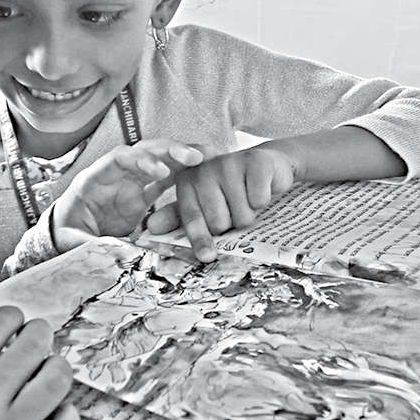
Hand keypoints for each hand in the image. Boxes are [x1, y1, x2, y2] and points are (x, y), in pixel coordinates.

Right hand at [0, 306, 79, 419]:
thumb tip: (16, 328)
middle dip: (40, 335)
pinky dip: (68, 416)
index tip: (14, 322)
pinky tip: (56, 413)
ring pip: (56, 380)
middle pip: (33, 346)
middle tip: (38, 341)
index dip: (12, 316)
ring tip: (49, 373)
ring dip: (58, 369)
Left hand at [51, 139, 203, 249]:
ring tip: (210, 157)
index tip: (162, 171)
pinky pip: (165, 178)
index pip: (119, 161)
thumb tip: (111, 254)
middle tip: (195, 156)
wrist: (67, 234)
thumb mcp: (71, 241)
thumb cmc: (66, 234)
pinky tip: (207, 171)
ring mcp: (130, 181)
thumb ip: (89, 246)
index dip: (142, 162)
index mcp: (96, 179)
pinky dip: (185, 173)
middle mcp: (115, 174)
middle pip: (143, 152)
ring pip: (159, 160)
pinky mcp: (141, 193)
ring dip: (183, 157)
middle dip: (169, 151)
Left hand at [145, 144, 297, 261]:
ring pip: (242, 216)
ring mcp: (229, 163)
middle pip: (219, 223)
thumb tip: (151, 228)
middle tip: (236, 210)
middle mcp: (205, 170)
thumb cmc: (234, 190)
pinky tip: (262, 190)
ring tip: (249, 200)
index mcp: (188, 182)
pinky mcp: (255, 162)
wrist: (268, 166)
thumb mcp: (206, 204)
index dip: (201, 240)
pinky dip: (264, 202)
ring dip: (250, 214)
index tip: (207, 256)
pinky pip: (258, 201)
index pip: (191, 219)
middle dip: (232, 224)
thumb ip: (179, 217)